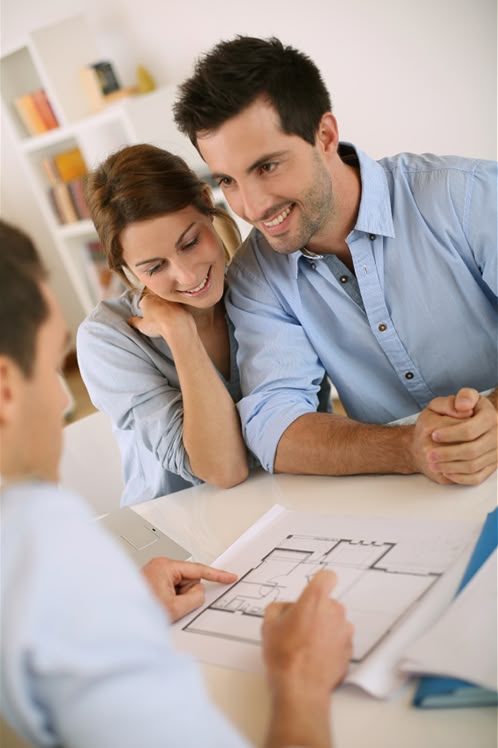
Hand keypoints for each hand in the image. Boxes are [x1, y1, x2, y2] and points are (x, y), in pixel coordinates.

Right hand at [128, 289, 194, 338]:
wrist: (177, 325)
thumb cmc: (157, 325)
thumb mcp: (142, 326)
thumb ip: (134, 322)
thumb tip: (130, 321)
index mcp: (147, 299)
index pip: (142, 302)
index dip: (143, 310)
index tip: (144, 316)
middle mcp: (159, 296)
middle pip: (155, 301)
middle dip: (154, 307)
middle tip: (155, 318)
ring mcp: (172, 300)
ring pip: (166, 303)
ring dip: (166, 309)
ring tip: (166, 320)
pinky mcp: (183, 305)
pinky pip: (177, 308)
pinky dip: (176, 313)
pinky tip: (175, 320)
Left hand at [141, 557, 236, 621]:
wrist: (117, 620)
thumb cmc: (138, 609)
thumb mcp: (174, 608)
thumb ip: (195, 597)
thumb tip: (200, 593)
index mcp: (165, 566)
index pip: (198, 569)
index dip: (217, 575)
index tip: (230, 576)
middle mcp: (159, 567)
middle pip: (189, 580)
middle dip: (186, 595)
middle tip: (173, 606)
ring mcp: (155, 575)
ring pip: (181, 588)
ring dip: (177, 600)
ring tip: (162, 607)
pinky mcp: (152, 584)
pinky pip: (172, 592)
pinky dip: (171, 601)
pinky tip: (160, 607)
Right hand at [262, 570, 352, 697]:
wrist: (300, 687)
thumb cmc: (285, 656)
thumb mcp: (269, 624)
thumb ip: (280, 607)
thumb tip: (288, 609)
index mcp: (315, 600)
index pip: (327, 577)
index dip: (320, 582)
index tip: (314, 590)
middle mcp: (334, 611)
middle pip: (328, 603)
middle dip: (317, 612)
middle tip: (300, 627)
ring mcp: (344, 630)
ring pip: (334, 622)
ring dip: (324, 629)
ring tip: (307, 646)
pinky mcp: (349, 649)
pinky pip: (339, 639)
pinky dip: (331, 645)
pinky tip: (316, 656)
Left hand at [412, 388, 496, 484]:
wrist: (455, 430)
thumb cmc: (448, 415)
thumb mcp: (447, 402)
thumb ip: (454, 400)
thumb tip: (463, 407)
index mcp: (489, 415)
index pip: (470, 429)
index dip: (450, 434)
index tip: (433, 435)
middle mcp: (497, 434)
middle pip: (472, 450)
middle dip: (447, 454)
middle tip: (429, 455)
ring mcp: (496, 453)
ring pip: (473, 465)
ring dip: (450, 467)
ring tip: (432, 464)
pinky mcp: (491, 467)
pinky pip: (477, 478)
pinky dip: (460, 478)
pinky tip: (445, 472)